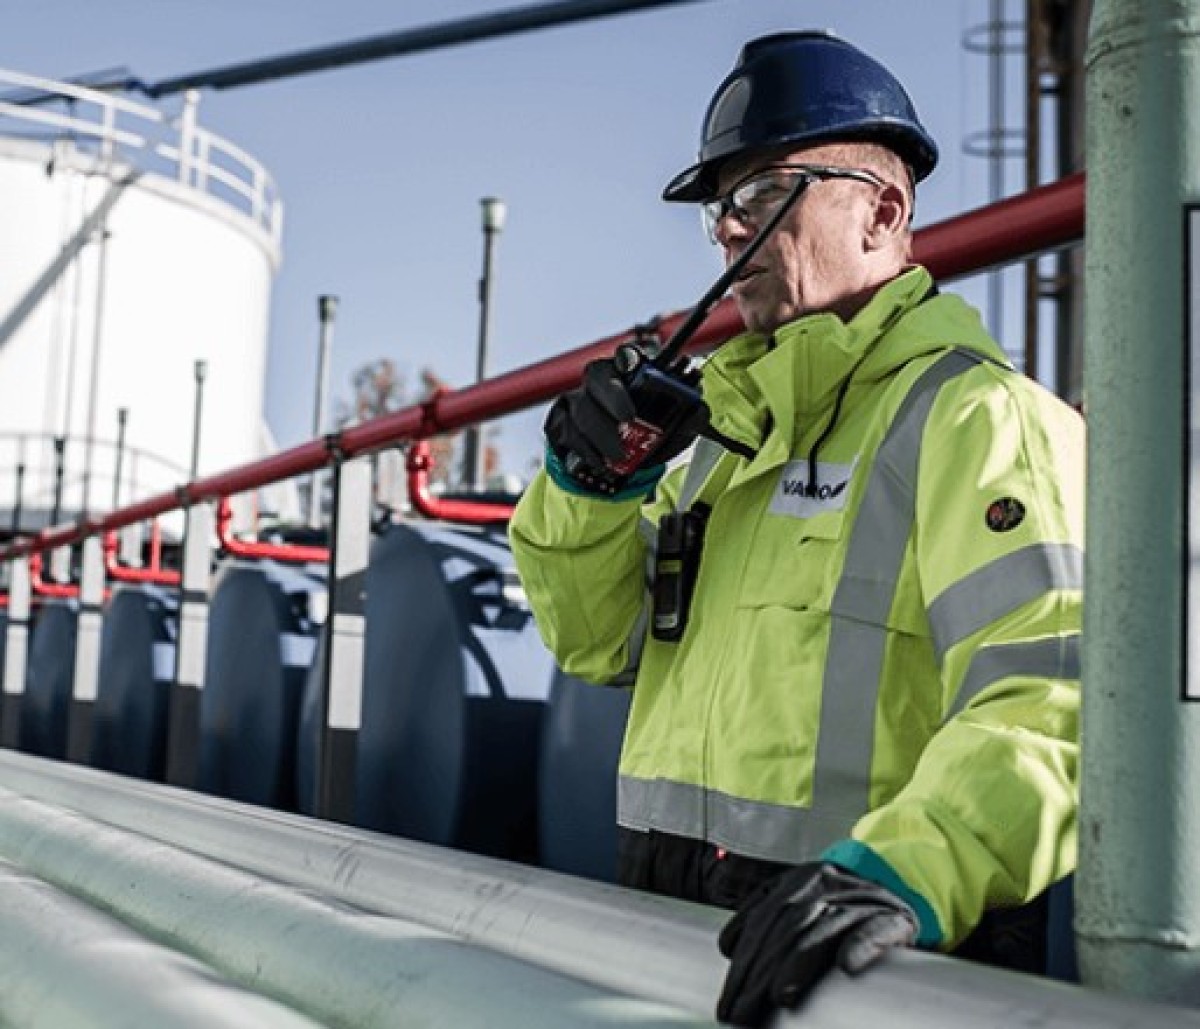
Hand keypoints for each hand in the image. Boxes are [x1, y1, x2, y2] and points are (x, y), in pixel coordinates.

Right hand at [544, 354, 708, 496]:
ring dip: (604, 436)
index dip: (630, 358)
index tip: (636, 364)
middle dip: (614, 398)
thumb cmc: (642, 438)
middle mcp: (599, 382)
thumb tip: (699, 410)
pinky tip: (601, 462)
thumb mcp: (672, 429)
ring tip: (620, 456)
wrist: (611, 469)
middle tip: (629, 418)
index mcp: (627, 374)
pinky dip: (589, 452)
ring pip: (584, 411)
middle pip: (598, 377)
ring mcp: (576, 401)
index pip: (627, 356)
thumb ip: (688, 418)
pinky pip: (571, 435)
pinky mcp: (560, 424)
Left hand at [716, 862, 917, 1026]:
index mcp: (800, 880)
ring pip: (823, 928)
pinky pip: (875, 931)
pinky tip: (846, 967)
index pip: (763, 921)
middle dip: (760, 973)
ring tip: (779, 995)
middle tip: (743, 1011)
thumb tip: (728, 947)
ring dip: (799, 964)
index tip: (727, 1001)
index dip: (742, 962)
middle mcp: (828, 883)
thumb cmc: (843, 908)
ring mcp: (861, 898)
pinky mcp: (894, 918)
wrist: (902, 888)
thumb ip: (764, 916)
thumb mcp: (802, 900)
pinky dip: (861, 947)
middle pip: (786, 927)